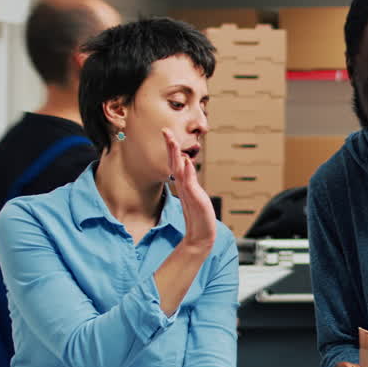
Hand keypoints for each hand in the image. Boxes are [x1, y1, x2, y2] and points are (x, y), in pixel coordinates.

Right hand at [164, 128, 217, 249]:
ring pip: (180, 171)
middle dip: (170, 147)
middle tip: (165, 131)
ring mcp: (189, 192)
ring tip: (173, 142)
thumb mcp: (194, 195)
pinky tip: (187, 163)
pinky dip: (188, 173)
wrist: (202, 235)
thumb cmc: (199, 217)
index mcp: (184, 184)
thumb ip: (189, 181)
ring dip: (176, 156)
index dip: (171, 148)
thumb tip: (186, 165)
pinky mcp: (195, 200)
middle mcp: (184, 186)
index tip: (167, 133)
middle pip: (174, 163)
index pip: (176, 162)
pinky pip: (190, 184)